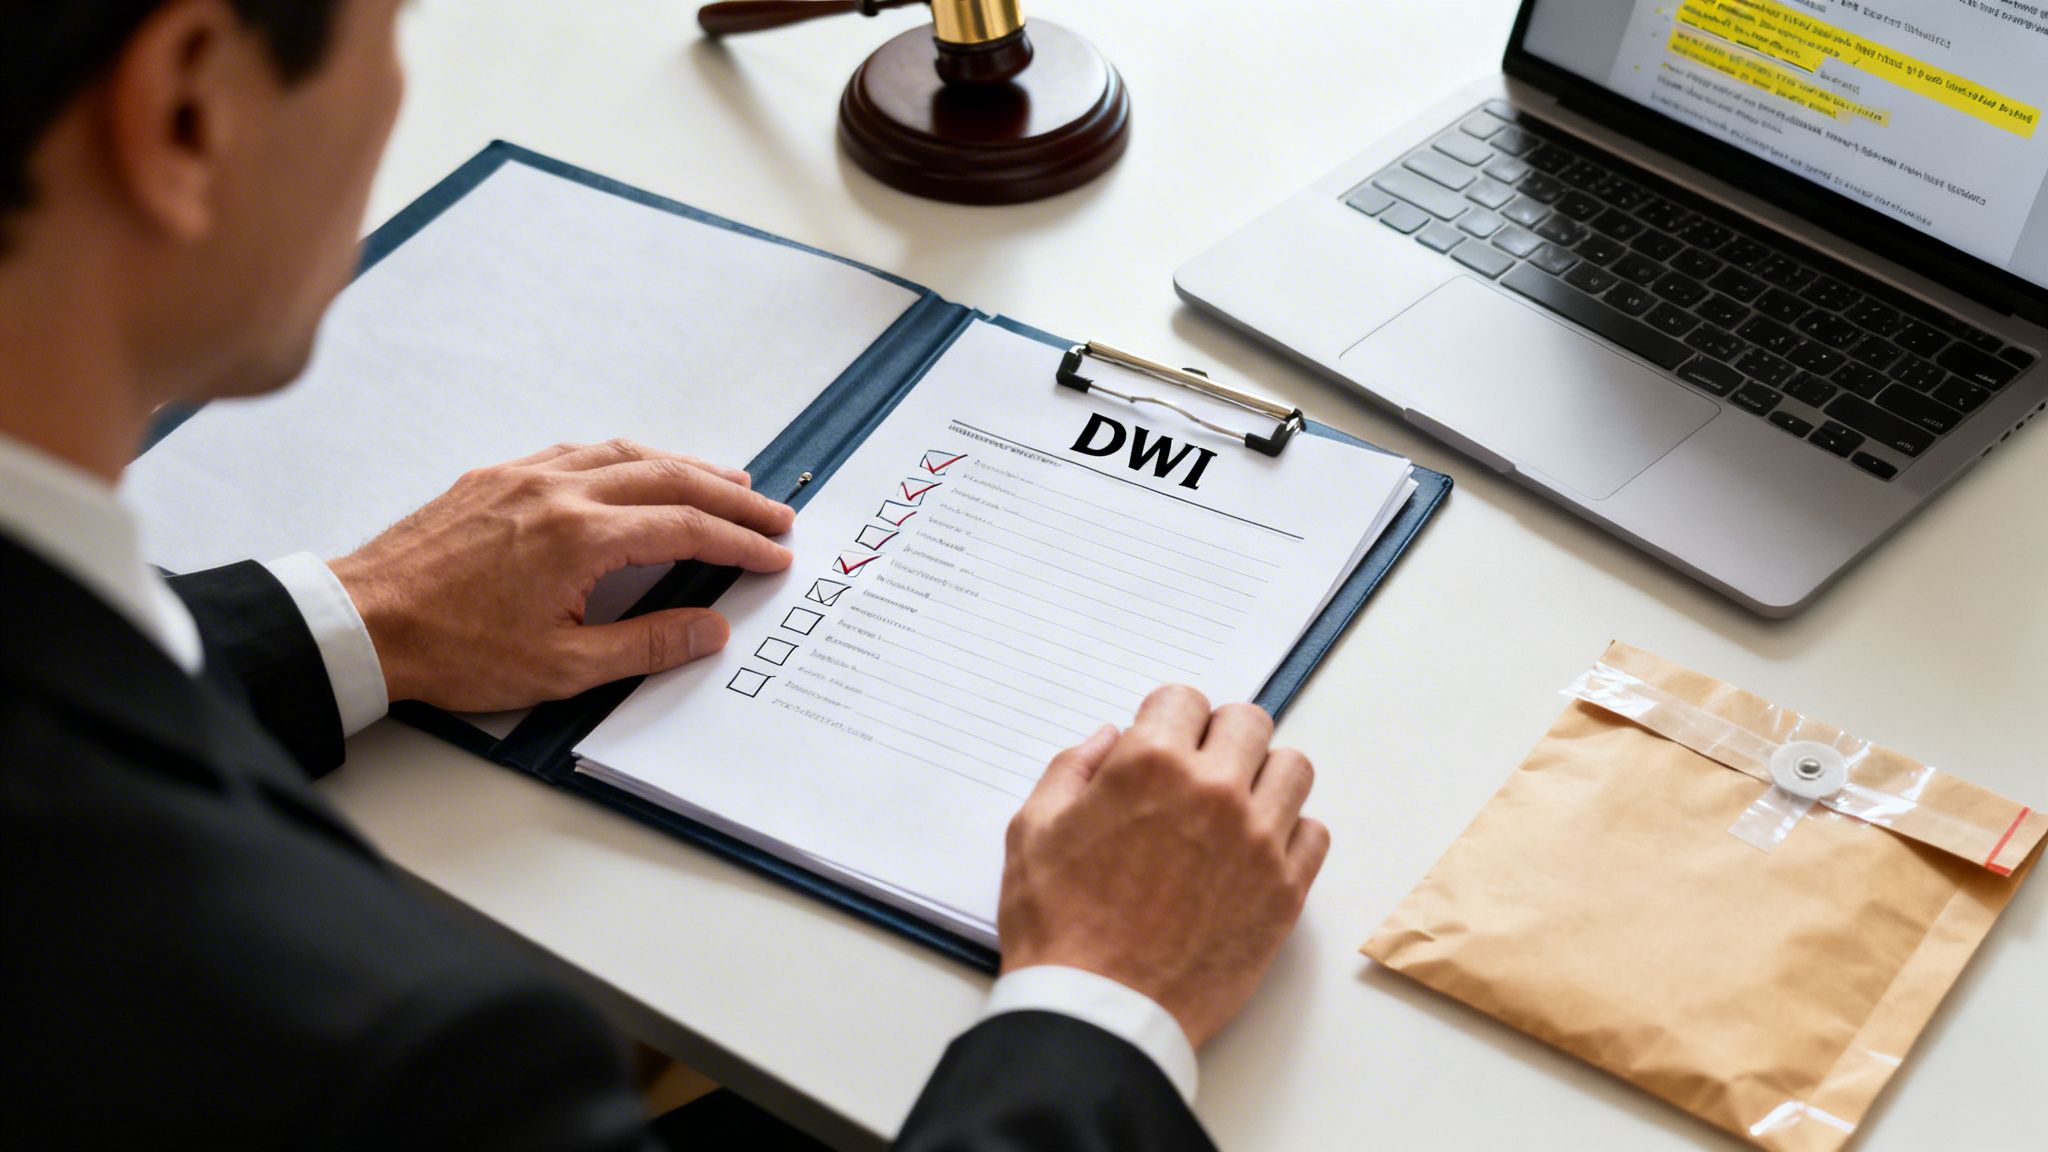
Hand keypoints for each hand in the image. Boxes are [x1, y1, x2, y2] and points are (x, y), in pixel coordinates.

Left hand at [328, 439, 793, 711]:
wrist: (361, 622)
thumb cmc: (451, 650)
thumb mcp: (560, 668)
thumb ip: (647, 645)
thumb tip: (710, 628)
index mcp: (580, 538)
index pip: (685, 529)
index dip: (739, 541)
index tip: (773, 553)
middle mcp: (557, 492)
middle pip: (668, 478)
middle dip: (729, 495)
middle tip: (771, 511)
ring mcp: (523, 477)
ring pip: (623, 452)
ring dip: (682, 465)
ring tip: (723, 479)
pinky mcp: (494, 477)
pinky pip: (576, 452)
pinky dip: (623, 457)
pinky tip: (636, 469)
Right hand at [997, 686, 1328, 1049]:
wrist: (1102, 1013)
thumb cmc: (1059, 928)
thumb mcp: (1032, 831)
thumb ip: (1072, 769)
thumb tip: (1110, 739)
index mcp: (1151, 765)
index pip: (1184, 698)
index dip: (1164, 721)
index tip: (1158, 746)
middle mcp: (1215, 792)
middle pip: (1248, 721)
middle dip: (1217, 737)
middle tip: (1194, 772)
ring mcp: (1258, 842)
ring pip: (1292, 769)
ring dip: (1261, 778)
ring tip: (1230, 809)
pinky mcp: (1285, 892)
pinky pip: (1313, 834)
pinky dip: (1288, 834)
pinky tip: (1251, 853)